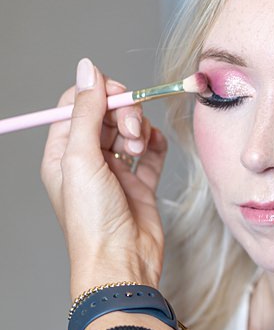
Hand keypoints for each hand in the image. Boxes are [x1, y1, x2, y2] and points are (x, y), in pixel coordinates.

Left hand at [41, 58, 168, 299]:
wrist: (123, 260)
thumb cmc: (93, 220)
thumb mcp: (81, 159)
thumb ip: (85, 112)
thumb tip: (88, 69)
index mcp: (62, 153)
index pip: (76, 104)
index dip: (99, 94)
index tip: (118, 96)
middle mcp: (86, 160)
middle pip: (106, 114)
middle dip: (124, 114)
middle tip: (132, 130)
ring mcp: (114, 171)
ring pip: (130, 130)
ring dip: (140, 131)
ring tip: (140, 150)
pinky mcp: (140, 183)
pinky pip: (151, 151)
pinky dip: (156, 145)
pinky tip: (154, 149)